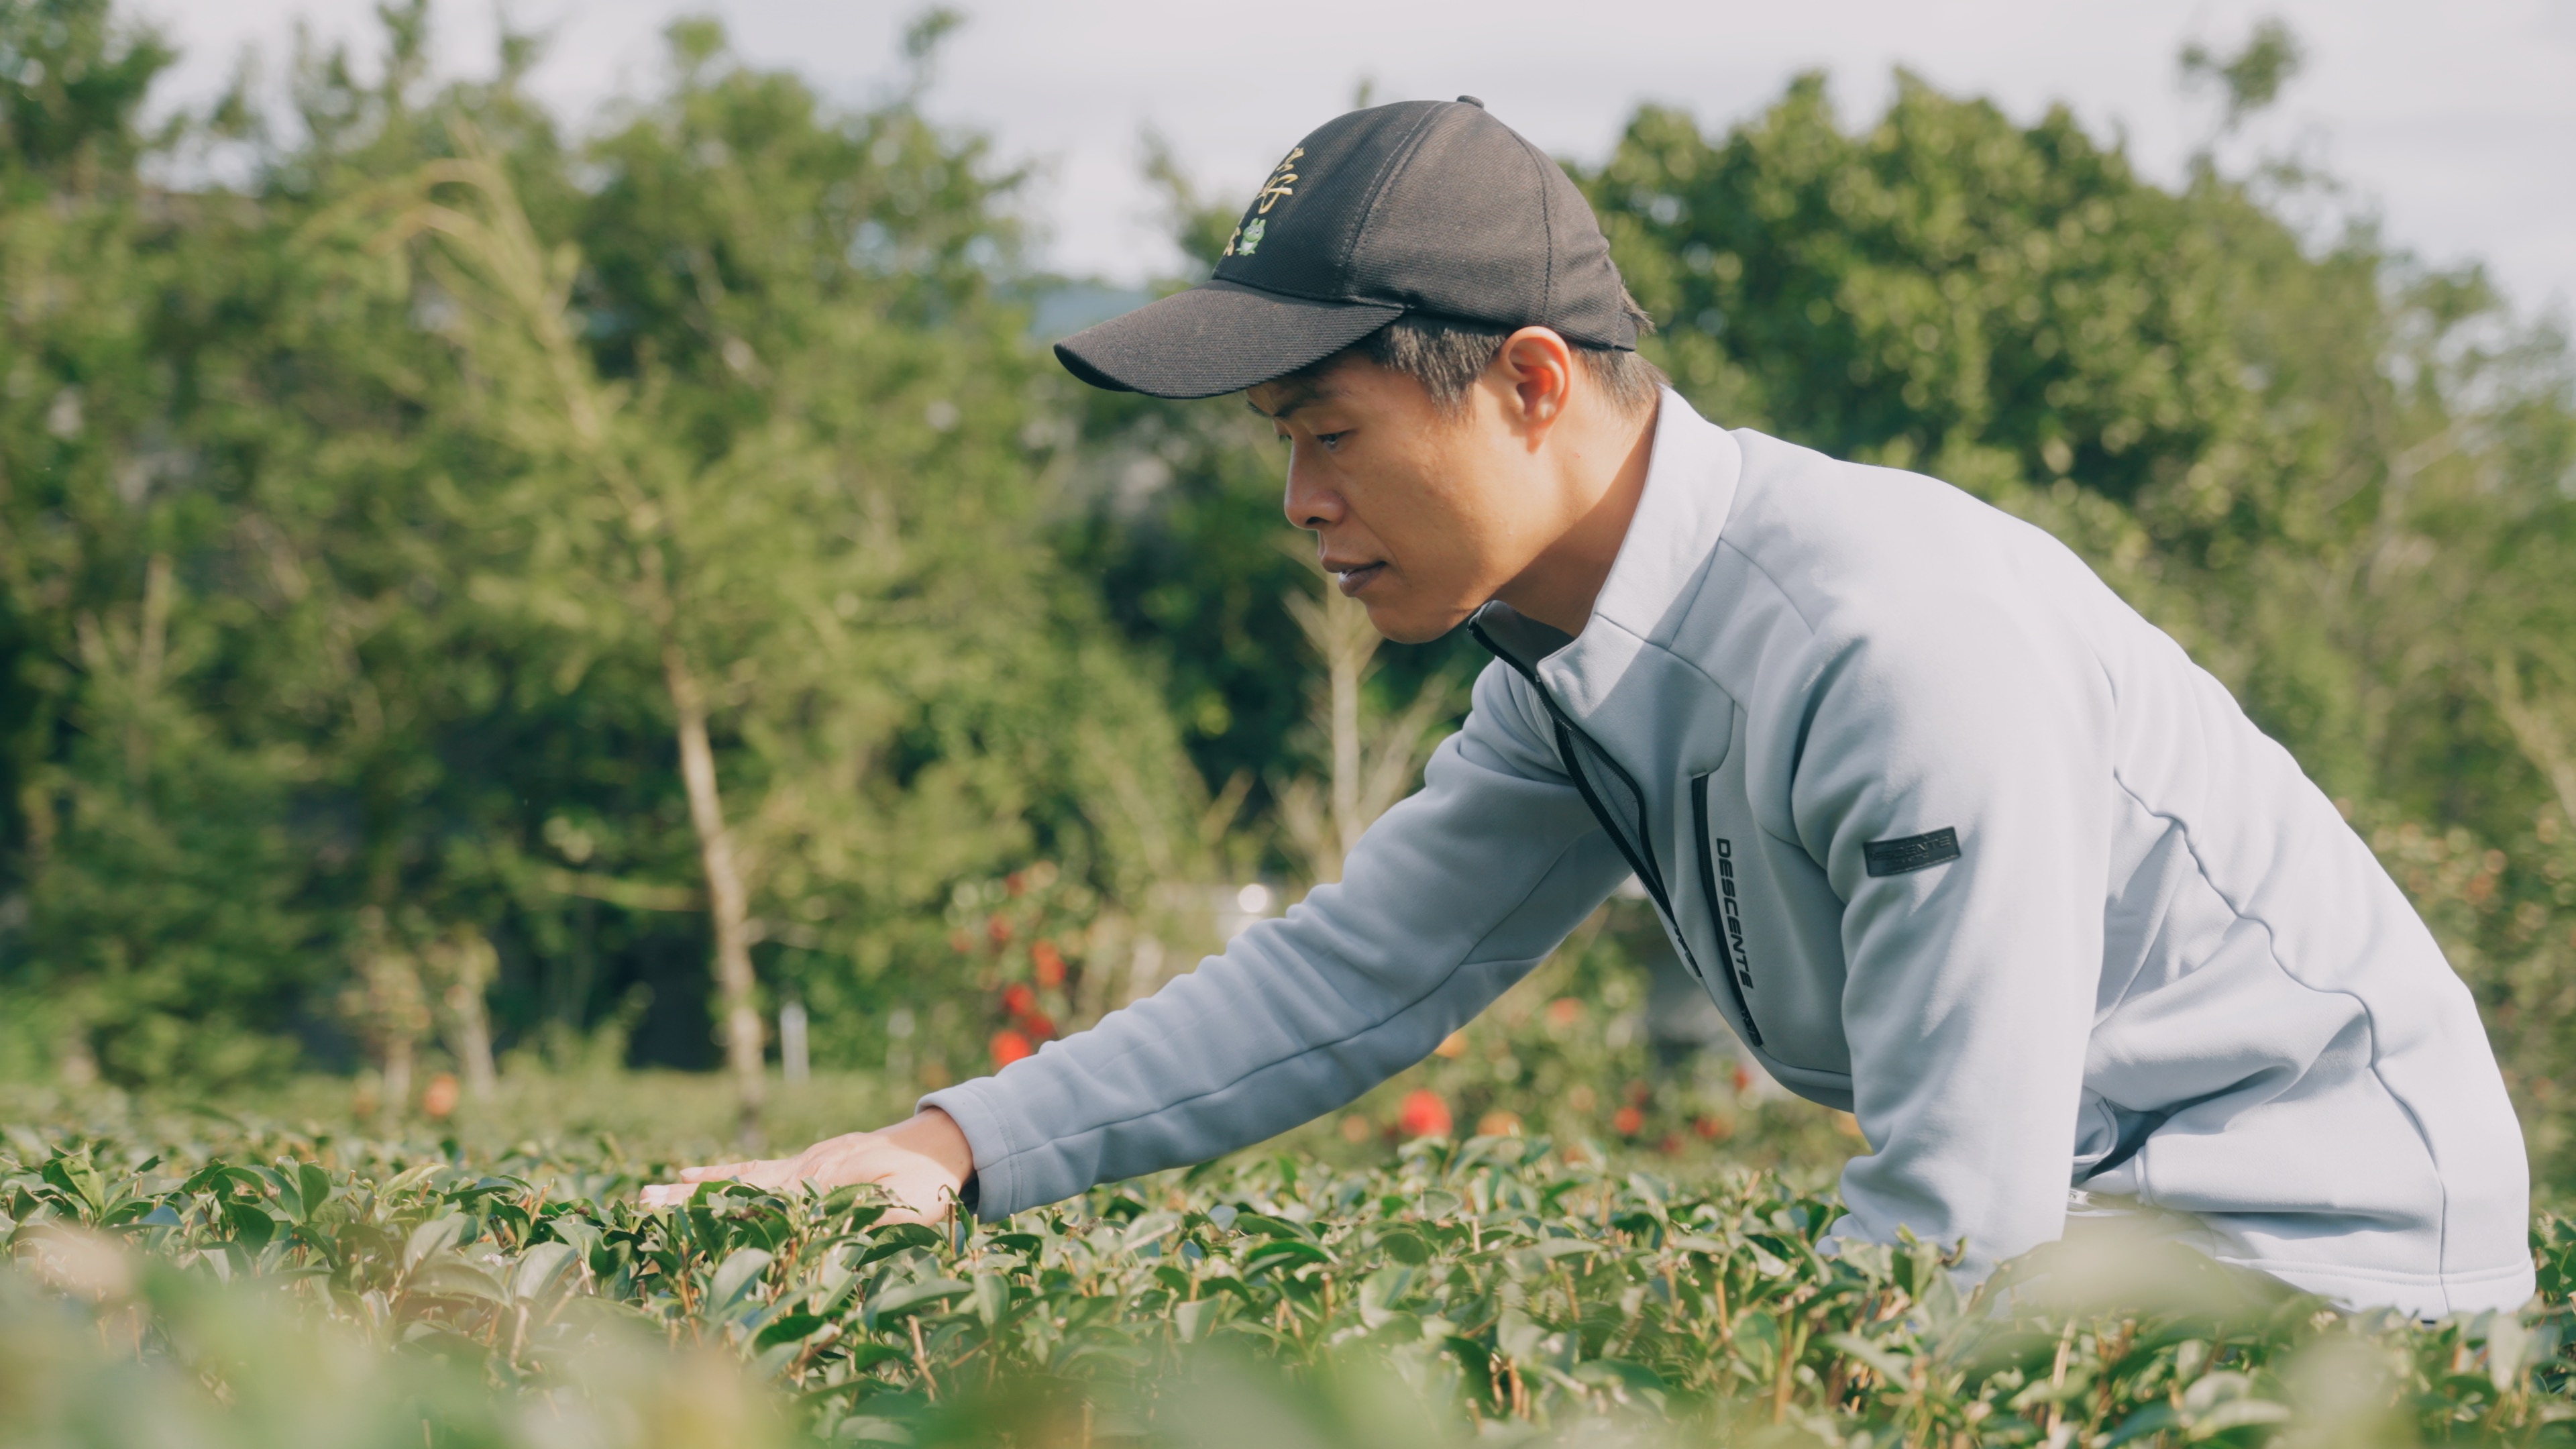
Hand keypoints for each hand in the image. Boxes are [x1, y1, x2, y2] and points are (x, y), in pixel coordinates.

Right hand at [638, 1107, 974, 1221]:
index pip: (760, 1197)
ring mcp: (806, 1161)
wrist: (945, 1139)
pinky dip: (726, 1175)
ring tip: (654, 1191)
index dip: (720, 1208)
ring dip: (699, 1186)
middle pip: (739, 1184)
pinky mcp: (812, 1162)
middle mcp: (805, 1166)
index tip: (677, 1212)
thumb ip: (871, 1223)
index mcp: (821, 1178)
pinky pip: (760, 1170)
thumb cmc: (931, 1179)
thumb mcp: (910, 1207)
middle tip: (642, 1201)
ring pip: (743, 1174)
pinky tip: (696, 1178)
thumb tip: (834, 1246)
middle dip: (690, 1198)